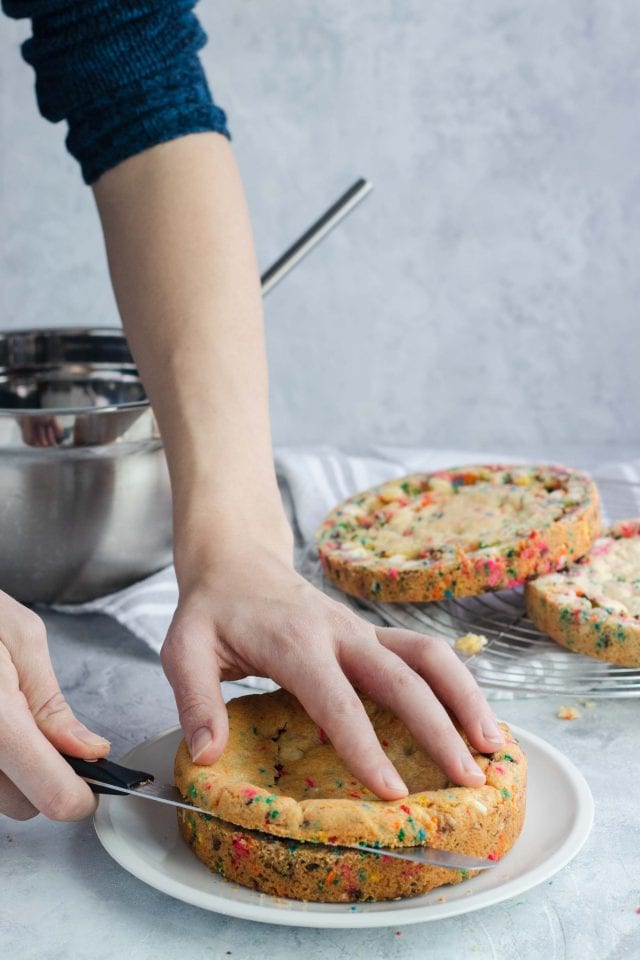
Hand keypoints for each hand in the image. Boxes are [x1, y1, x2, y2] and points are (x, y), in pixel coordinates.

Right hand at [0, 591, 110, 820]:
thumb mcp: (21, 638)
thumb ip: (52, 702)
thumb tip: (88, 750)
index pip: (50, 794)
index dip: (80, 796)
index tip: (94, 784)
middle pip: (24, 804)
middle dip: (45, 775)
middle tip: (44, 730)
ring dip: (14, 771)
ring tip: (8, 716)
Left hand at [161, 548, 503, 799]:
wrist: (239, 560)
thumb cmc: (213, 609)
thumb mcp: (184, 648)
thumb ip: (196, 699)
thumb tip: (207, 755)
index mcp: (296, 642)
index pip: (338, 700)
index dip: (366, 747)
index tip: (393, 791)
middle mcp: (341, 633)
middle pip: (404, 678)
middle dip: (441, 730)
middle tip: (469, 780)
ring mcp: (363, 630)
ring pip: (430, 657)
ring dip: (466, 698)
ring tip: (494, 747)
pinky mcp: (374, 634)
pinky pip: (426, 655)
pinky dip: (458, 685)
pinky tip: (475, 719)